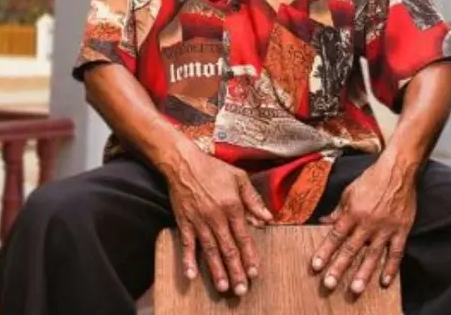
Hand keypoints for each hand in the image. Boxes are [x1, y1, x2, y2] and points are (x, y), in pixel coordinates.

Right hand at [166, 147, 273, 295]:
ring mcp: (199, 221)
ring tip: (223, 287)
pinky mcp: (184, 221)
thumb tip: (268, 217)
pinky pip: (187, 244)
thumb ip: (253, 199)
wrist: (182, 162)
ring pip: (210, 250)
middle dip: (236, 270)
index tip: (255, 273)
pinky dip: (188, 259)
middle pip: (228, 249)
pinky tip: (192, 274)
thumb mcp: (239, 178)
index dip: (249, 256)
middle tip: (242, 289)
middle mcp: (216, 217)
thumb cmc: (212, 168)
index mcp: (232, 206)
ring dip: (217, 270)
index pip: (243, 237)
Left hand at [311, 155, 416, 294]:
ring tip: (356, 289)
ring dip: (364, 273)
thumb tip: (322, 223)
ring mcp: (386, 228)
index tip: (316, 266)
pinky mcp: (402, 230)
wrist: (397, 172)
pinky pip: (396, 252)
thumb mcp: (347, 193)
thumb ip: (337, 212)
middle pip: (351, 249)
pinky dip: (391, 267)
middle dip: (339, 268)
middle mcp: (367, 223)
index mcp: (352, 213)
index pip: (335, 236)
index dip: (325, 251)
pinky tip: (385, 281)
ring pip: (373, 255)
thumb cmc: (369, 181)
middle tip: (329, 284)